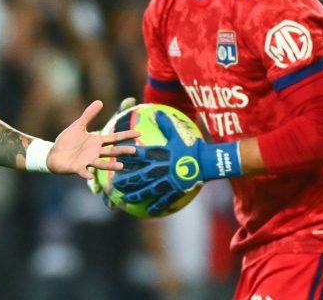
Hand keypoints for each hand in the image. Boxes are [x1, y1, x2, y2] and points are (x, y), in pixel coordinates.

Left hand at [47, 100, 139, 178]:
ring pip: (101, 163)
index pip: (114, 138)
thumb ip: (88, 115)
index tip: (139, 133)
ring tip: (121, 166)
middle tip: (135, 150)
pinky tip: (90, 176)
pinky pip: (83, 171)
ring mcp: (87, 161)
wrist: (53, 154)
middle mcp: (94, 152)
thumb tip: (100, 101)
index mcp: (96, 142)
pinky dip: (86, 174)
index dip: (126, 135)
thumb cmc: (67, 141)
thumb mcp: (78, 126)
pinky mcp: (77, 168)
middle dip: (122, 150)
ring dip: (110, 165)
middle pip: (111, 151)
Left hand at [113, 111, 240, 215]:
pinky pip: (164, 200)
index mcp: (160, 155)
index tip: (116, 157)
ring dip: (137, 195)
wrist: (208, 162)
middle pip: (140, 175)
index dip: (127, 157)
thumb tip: (155, 111)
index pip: (140, 155)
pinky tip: (149, 211)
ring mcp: (169, 181)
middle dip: (127, 180)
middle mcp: (162, 169)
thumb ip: (165, 124)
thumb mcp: (178, 133)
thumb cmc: (192, 146)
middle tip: (114, 183)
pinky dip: (157, 205)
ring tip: (126, 199)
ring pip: (149, 190)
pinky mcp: (177, 190)